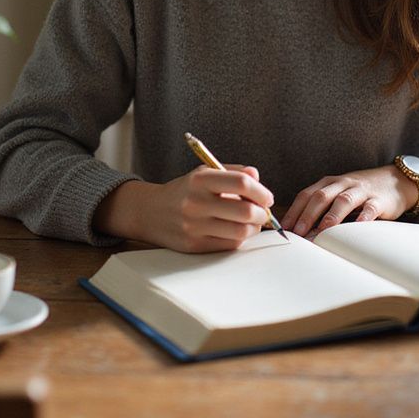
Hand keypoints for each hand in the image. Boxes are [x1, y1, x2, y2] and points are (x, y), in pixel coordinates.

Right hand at [97, 165, 273, 252]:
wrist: (151, 212)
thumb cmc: (185, 191)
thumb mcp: (204, 173)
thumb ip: (233, 172)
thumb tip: (257, 176)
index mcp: (201, 180)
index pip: (241, 183)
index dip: (261, 192)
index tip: (267, 197)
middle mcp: (197, 203)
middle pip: (245, 211)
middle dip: (262, 213)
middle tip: (264, 212)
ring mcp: (194, 226)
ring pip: (240, 231)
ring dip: (254, 228)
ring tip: (252, 223)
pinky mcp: (194, 245)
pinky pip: (228, 245)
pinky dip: (239, 238)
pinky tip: (236, 231)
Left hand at [281, 165, 415, 238]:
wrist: (395, 180)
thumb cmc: (360, 192)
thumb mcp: (338, 193)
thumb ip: (321, 207)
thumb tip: (298, 230)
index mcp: (329, 183)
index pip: (307, 194)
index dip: (295, 210)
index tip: (284, 227)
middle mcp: (343, 184)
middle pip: (321, 196)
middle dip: (308, 214)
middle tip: (298, 231)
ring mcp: (361, 191)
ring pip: (343, 200)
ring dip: (331, 216)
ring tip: (322, 230)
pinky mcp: (379, 200)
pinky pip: (370, 208)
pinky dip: (363, 217)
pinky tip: (357, 226)